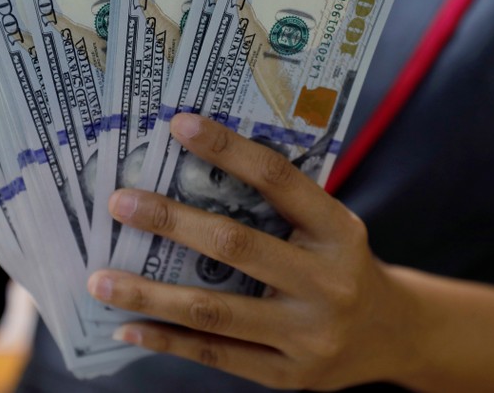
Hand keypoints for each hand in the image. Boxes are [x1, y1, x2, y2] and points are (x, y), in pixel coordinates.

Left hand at [88, 114, 420, 390]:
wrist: (394, 335)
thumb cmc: (345, 265)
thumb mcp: (331, 227)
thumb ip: (280, 207)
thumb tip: (193, 176)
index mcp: (338, 231)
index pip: (278, 179)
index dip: (228, 150)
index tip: (178, 125)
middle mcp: (327, 282)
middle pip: (236, 246)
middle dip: (171, 221)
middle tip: (120, 203)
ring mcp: (308, 334)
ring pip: (215, 311)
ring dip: (149, 294)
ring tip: (99, 279)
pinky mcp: (289, 375)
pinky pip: (218, 356)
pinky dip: (167, 341)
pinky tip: (128, 328)